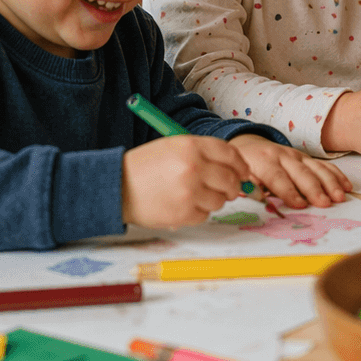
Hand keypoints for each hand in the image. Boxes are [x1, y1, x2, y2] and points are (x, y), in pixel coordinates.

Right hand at [122, 135, 252, 227]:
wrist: (117, 187)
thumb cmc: (146, 166)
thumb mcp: (174, 146)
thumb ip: (204, 153)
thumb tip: (237, 168)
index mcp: (192, 146)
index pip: (231, 154)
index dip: (241, 164)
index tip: (244, 172)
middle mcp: (194, 167)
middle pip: (231, 179)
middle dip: (234, 186)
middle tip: (230, 189)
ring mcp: (189, 192)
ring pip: (220, 200)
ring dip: (214, 199)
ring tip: (195, 195)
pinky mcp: (183, 213)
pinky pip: (205, 215)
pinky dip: (199, 212)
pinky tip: (183, 205)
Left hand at [229, 134, 352, 207]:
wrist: (249, 145)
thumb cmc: (245, 167)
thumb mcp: (240, 175)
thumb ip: (248, 186)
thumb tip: (260, 197)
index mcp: (263, 161)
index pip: (277, 177)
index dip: (289, 191)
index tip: (300, 205)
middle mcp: (283, 155)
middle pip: (301, 173)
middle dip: (315, 189)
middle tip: (326, 203)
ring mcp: (297, 155)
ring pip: (317, 168)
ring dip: (330, 183)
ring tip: (340, 196)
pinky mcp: (307, 157)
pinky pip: (324, 165)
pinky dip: (336, 175)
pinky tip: (346, 186)